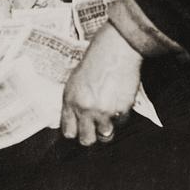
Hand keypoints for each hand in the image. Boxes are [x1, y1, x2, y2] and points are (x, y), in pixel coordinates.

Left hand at [62, 21, 142, 145]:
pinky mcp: (121, 110)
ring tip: (109, 114)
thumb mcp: (76, 80)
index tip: (79, 128)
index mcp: (70, 100)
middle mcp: (85, 109)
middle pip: (86, 140)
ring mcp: (104, 112)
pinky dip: (121, 116)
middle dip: (91, 136)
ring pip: (105, 136)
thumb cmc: (95, 60)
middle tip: (95, 128)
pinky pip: (121, 123)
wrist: (115, 49)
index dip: (75, 131)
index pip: (68, 131)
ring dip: (108, 127)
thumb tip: (76, 118)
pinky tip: (119, 100)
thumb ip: (75, 101)